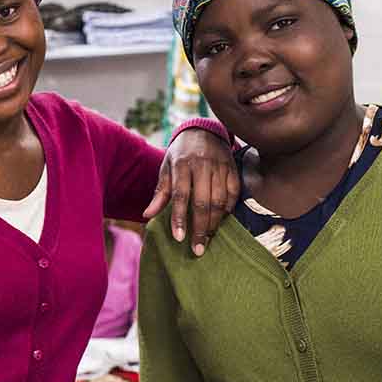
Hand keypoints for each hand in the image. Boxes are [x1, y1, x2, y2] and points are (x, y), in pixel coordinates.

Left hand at [143, 130, 238, 255]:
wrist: (203, 131)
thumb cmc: (180, 154)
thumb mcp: (166, 168)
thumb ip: (160, 192)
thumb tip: (147, 215)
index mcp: (182, 165)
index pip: (180, 195)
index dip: (179, 218)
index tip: (179, 238)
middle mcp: (202, 165)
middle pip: (203, 202)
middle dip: (200, 228)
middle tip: (198, 249)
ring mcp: (220, 167)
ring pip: (219, 201)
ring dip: (214, 223)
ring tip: (208, 238)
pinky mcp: (233, 169)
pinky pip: (233, 194)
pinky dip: (228, 210)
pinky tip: (221, 221)